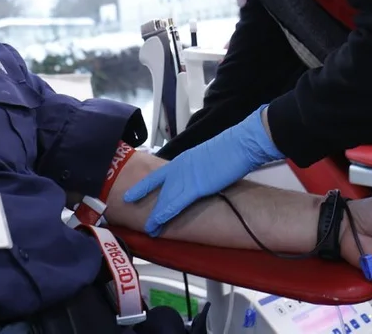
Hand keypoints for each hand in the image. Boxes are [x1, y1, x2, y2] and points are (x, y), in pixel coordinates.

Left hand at [124, 106, 282, 235]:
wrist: (241, 144)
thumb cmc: (231, 149)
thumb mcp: (208, 158)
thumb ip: (199, 168)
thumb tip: (199, 178)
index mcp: (183, 160)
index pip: (158, 174)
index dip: (144, 186)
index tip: (132, 194)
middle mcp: (180, 167)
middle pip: (156, 187)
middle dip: (143, 200)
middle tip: (130, 212)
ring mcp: (186, 177)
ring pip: (163, 199)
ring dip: (155, 215)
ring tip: (147, 227)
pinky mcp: (195, 187)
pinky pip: (174, 204)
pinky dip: (164, 215)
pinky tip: (156, 224)